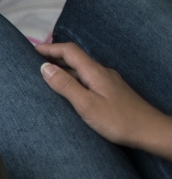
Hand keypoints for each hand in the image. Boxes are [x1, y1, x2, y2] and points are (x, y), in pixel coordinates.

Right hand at [37, 42, 170, 150]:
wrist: (147, 130)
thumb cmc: (117, 120)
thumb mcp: (86, 104)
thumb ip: (66, 86)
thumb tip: (45, 68)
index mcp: (95, 72)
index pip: (70, 52)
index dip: (50, 48)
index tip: (32, 50)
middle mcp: (102, 72)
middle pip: (75, 58)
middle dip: (54, 57)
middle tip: (33, 62)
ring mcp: (107, 81)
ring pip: (81, 69)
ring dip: (62, 68)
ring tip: (45, 75)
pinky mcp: (110, 91)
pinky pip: (87, 79)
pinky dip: (72, 79)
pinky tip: (67, 89)